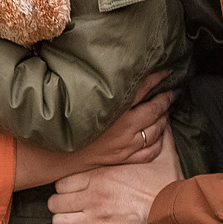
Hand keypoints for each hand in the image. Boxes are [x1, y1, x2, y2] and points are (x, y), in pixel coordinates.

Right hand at [7, 78, 170, 189]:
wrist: (51, 154)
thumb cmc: (61, 122)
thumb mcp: (76, 97)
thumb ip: (93, 82)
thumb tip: (105, 64)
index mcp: (111, 108)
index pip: (142, 88)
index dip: (157, 78)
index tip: (167, 71)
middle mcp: (122, 127)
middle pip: (154, 110)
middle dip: (165, 99)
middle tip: (171, 92)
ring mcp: (124, 145)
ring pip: (156, 131)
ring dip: (164, 119)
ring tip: (166, 111)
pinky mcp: (122, 159)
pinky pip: (149, 152)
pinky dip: (159, 143)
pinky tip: (160, 135)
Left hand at [50, 133, 175, 223]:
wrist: (178, 215)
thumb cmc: (169, 187)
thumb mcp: (163, 156)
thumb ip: (156, 136)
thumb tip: (164, 118)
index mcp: (101, 175)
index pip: (62, 180)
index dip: (66, 186)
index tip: (76, 190)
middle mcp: (93, 196)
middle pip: (55, 201)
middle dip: (63, 205)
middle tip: (73, 208)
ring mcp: (95, 218)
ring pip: (58, 221)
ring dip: (66, 223)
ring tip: (76, 222)